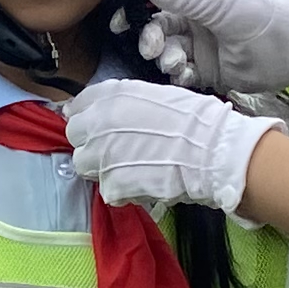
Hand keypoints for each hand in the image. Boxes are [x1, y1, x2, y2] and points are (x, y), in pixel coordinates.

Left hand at [65, 84, 281, 216]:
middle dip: (91, 143)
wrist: (212, 151)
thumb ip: (125, 104)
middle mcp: (100, 123)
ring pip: (84, 165)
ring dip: (102, 168)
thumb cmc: (195, 121)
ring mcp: (103, 155)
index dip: (87, 118)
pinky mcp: (112, 184)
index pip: (77, 106)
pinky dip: (122, 191)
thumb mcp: (156, 96)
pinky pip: (107, 190)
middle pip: (75, 136)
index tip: (96, 127)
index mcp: (112, 96)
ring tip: (129, 169)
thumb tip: (106, 113)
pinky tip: (141, 184)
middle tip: (115, 150)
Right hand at [127, 0, 288, 100]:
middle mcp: (198, 19)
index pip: (161, 0)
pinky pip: (184, 73)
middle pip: (161, 28)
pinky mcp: (210, 70)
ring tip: (176, 61)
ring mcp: (203, 46)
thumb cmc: (255, 12)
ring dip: (166, 57)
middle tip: (152, 48)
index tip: (123, 22)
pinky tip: (182, 74)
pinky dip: (179, 74)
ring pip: (169, 52)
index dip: (141, 11)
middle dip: (152, 38)